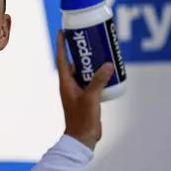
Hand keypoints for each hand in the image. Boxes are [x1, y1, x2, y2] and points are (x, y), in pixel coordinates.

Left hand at [55, 30, 113, 150]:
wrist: (82, 139)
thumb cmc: (82, 119)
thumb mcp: (91, 98)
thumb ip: (99, 81)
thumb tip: (108, 64)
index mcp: (66, 83)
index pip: (61, 59)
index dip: (61, 45)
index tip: (62, 32)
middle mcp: (70, 85)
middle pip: (74, 63)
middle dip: (81, 51)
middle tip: (90, 39)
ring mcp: (78, 91)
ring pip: (84, 72)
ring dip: (92, 63)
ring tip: (102, 52)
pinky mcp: (86, 98)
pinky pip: (92, 82)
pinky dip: (98, 75)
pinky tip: (109, 72)